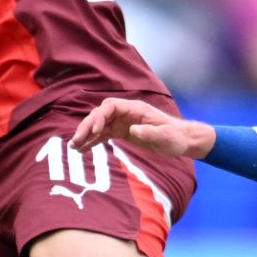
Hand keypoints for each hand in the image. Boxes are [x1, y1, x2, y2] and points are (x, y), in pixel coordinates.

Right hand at [72, 97, 214, 156]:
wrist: (182, 141)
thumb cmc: (176, 137)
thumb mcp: (165, 136)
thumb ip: (150, 132)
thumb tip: (132, 130)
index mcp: (135, 109)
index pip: (110, 106)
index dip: (99, 116)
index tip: (94, 130)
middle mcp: (126, 113)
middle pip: (100, 115)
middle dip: (87, 126)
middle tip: (76, 141)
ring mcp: (123, 122)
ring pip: (99, 125)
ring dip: (86, 134)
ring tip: (74, 147)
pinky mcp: (123, 132)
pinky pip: (104, 135)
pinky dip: (93, 141)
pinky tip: (83, 149)